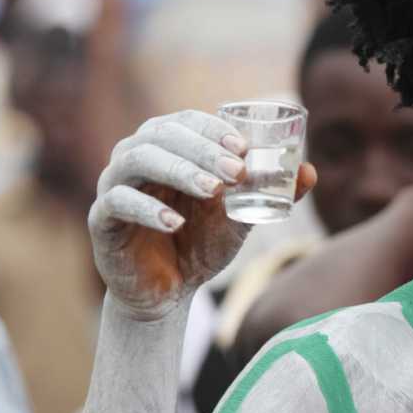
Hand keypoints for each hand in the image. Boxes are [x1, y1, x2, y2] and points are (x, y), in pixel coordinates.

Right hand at [88, 109, 315, 321]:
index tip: (243, 147)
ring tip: (212, 190)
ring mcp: (113, 185)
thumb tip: (310, 172)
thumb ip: (270, 193)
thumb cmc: (200, 243)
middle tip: (235, 170)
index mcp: (167, 147)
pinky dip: (147, 209)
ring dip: (178, 169)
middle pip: (161, 134)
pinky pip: (117, 202)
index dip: (213, 129)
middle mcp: (135, 157)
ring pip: (136, 158)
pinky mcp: (102, 218)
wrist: (167, 292)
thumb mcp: (241, 217)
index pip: (185, 121)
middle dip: (202, 148)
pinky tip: (174, 222)